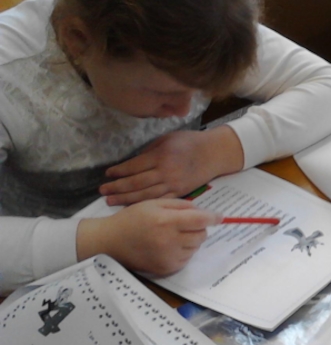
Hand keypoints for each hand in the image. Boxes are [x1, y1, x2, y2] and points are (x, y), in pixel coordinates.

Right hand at [77, 199, 221, 275]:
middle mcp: (169, 241)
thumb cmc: (133, 218)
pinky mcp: (166, 269)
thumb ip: (180, 205)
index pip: (200, 220)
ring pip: (196, 247)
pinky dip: (183, 251)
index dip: (213, 218)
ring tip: (172, 235)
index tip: (220, 217)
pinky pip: (187, 259)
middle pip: (201, 235)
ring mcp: (168, 258)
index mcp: (166, 221)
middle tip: (184, 224)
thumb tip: (203, 212)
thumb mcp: (155, 203)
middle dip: (198, 228)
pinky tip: (168, 246)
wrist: (110, 241)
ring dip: (191, 240)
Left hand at [100, 126, 243, 204]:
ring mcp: (173, 184)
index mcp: (161, 156)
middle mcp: (166, 172)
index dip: (119, 171)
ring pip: (145, 194)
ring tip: (110, 201)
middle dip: (117, 187)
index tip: (107, 174)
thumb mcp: (167, 139)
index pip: (134, 166)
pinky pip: (159, 200)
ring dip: (126, 198)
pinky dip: (144, 204)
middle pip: (136, 183)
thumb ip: (150, 151)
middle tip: (102, 191)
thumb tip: (133, 163)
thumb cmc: (190, 142)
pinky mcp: (180, 193)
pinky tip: (132, 206)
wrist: (214, 154)